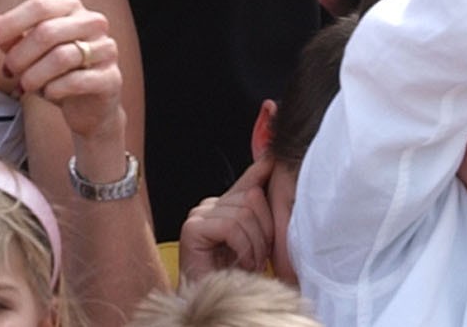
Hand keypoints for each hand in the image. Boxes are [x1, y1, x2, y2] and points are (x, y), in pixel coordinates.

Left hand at [0, 0, 120, 140]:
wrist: (88, 108)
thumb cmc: (57, 74)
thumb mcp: (31, 54)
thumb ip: (14, 39)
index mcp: (72, 8)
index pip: (39, 6)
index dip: (11, 22)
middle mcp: (92, 22)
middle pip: (47, 31)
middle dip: (20, 55)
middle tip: (8, 71)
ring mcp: (106, 49)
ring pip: (61, 57)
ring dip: (34, 75)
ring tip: (25, 86)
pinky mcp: (111, 78)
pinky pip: (76, 81)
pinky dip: (54, 90)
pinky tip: (48, 94)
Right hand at [178, 157, 277, 281]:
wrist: (215, 302)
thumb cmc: (237, 277)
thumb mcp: (257, 242)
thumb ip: (261, 214)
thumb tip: (273, 173)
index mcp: (224, 207)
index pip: (247, 183)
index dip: (261, 174)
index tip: (272, 163)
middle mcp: (209, 207)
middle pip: (251, 197)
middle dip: (265, 230)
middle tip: (262, 256)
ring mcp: (199, 215)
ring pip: (244, 213)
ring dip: (255, 244)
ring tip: (251, 263)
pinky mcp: (193, 228)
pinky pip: (230, 226)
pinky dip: (243, 247)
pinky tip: (242, 262)